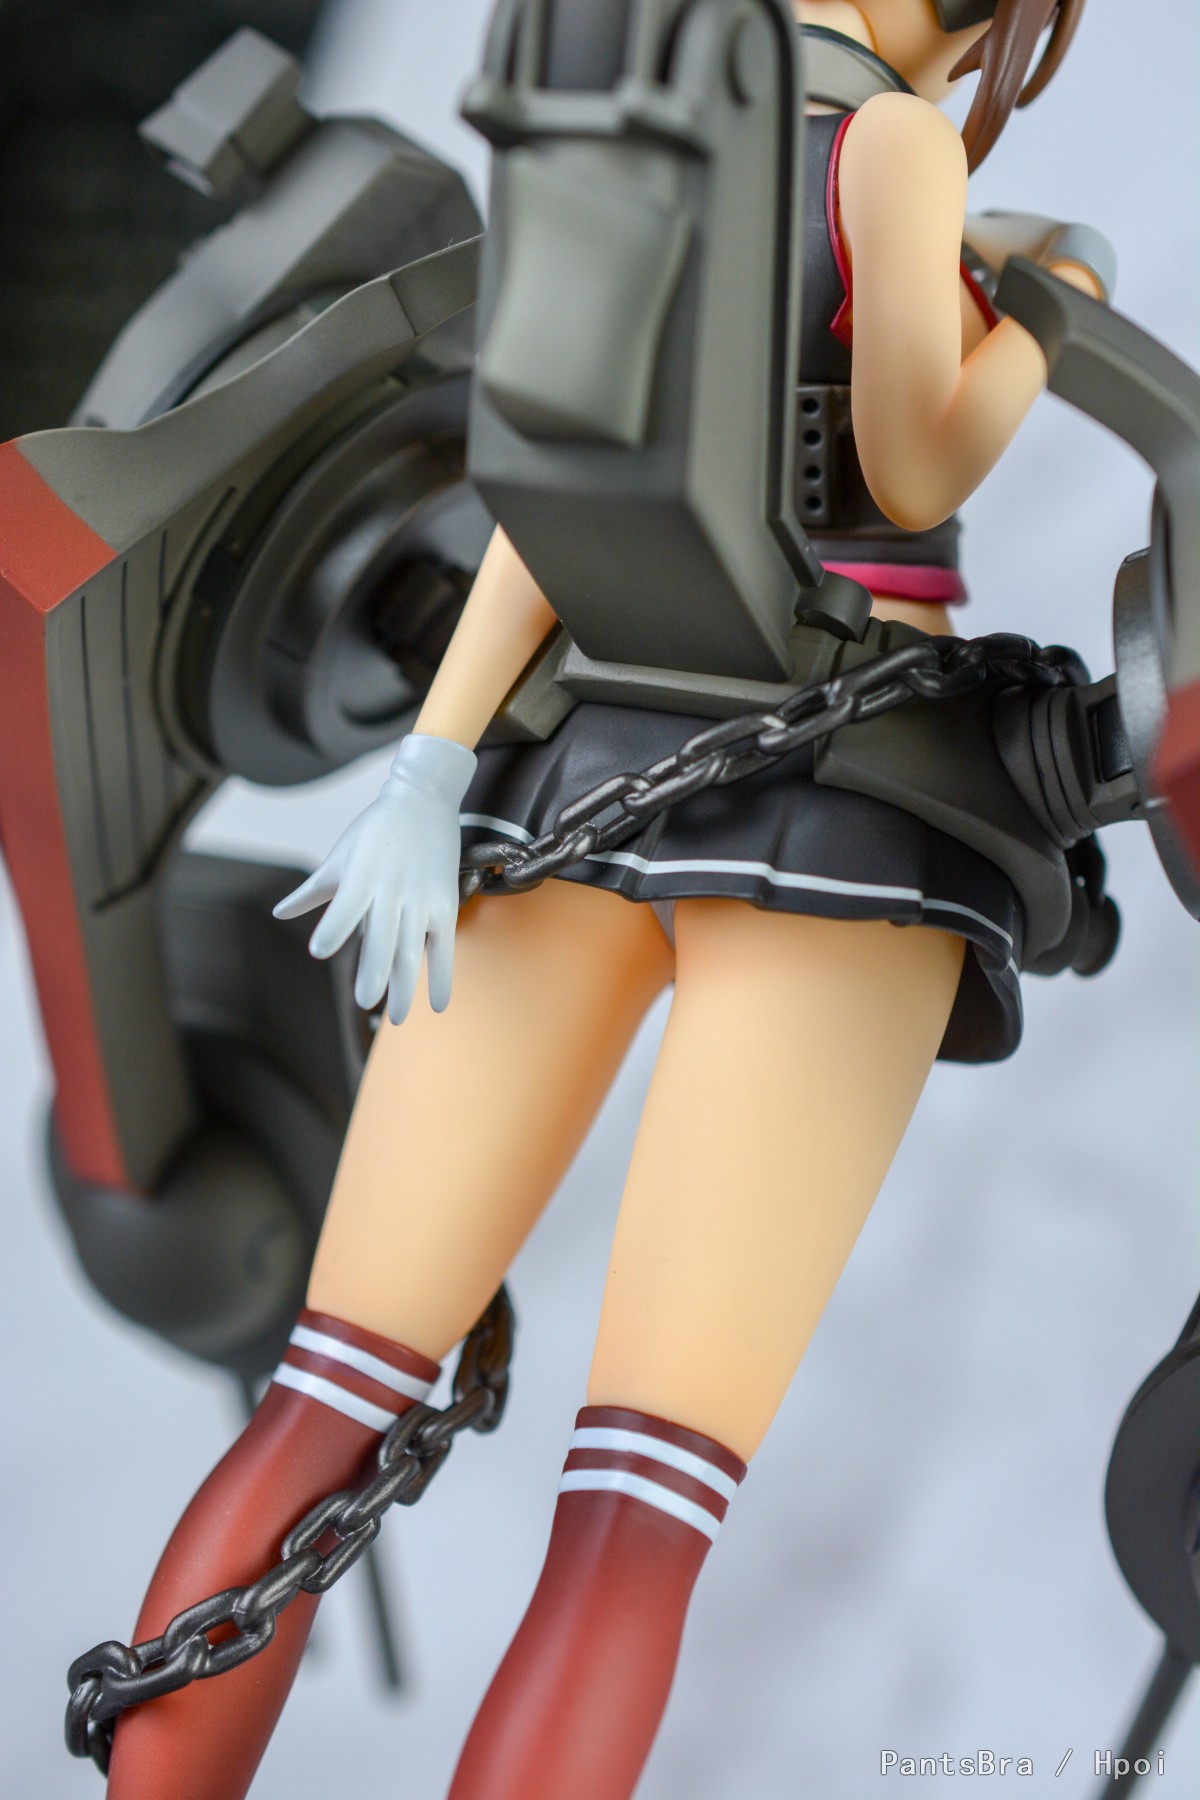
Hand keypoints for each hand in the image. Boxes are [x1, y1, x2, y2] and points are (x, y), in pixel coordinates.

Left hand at [274, 733, 477, 1023]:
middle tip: (364, 1002)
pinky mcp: (444, 903)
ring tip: (396, 1018)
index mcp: (361, 875)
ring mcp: (420, 898)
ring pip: (413, 948)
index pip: (346, 904)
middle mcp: (391, 889)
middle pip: (383, 937)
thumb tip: (279, 915)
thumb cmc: (375, 830)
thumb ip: (312, 890)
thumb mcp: (341, 856)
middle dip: (375, 972)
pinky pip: (445, 946)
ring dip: (405, 985)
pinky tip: (436, 1006)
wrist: (424, 798)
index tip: (320, 950)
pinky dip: (441, 976)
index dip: (334, 927)